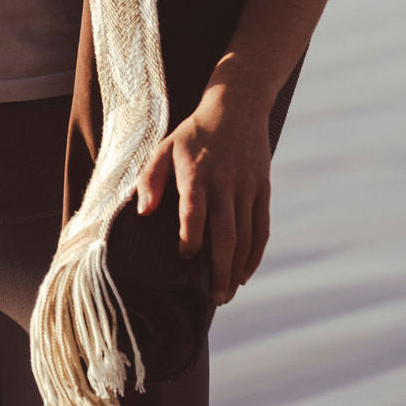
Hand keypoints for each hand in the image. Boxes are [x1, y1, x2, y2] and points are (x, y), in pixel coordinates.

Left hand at [135, 86, 271, 305]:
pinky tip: (245, 272)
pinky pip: (262, 228)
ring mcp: (246, 186)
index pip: (194, 212)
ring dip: (238, 268)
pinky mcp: (262, 188)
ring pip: (246, 236)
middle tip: (215, 298)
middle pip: (225, 233)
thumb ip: (150, 179)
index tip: (186, 257)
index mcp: (196, 172)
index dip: (190, 238)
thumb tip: (143, 212)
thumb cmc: (193, 133)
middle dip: (220, 270)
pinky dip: (255, 254)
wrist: (236, 107)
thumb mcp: (164, 148)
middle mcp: (224, 181)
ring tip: (227, 293)